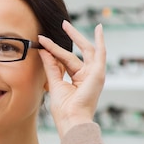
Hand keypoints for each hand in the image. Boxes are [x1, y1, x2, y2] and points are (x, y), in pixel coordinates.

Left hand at [38, 20, 105, 137]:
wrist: (71, 119)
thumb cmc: (63, 108)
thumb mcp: (54, 83)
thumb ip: (51, 66)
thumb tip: (43, 50)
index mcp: (78, 79)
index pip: (66, 60)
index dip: (54, 51)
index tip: (43, 42)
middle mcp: (88, 75)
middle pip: (78, 52)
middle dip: (70, 37)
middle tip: (62, 24)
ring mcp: (94, 74)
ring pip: (84, 50)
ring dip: (75, 36)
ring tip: (65, 24)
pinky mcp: (98, 73)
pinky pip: (100, 53)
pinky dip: (100, 40)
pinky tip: (99, 29)